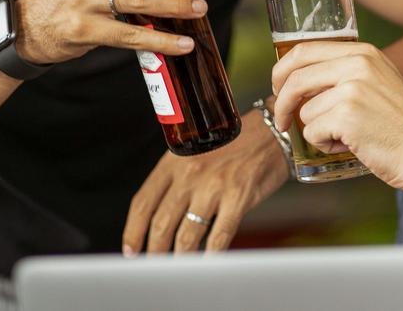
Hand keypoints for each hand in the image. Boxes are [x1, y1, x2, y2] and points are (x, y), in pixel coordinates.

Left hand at [122, 110, 288, 254]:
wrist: (271, 132)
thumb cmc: (233, 144)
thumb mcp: (195, 152)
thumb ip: (177, 179)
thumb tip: (161, 216)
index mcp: (174, 162)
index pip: (143, 202)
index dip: (133, 231)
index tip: (130, 250)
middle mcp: (190, 174)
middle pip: (161, 223)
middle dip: (154, 251)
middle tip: (153, 265)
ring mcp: (213, 187)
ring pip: (187, 235)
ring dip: (180, 258)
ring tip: (178, 269)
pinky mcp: (238, 198)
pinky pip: (219, 236)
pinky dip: (211, 255)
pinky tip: (207, 263)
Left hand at [272, 41, 402, 195]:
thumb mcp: (380, 82)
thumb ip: (347, 74)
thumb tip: (298, 81)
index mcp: (363, 52)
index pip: (304, 50)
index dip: (282, 70)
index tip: (278, 86)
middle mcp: (358, 64)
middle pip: (295, 77)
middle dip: (281, 100)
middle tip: (282, 119)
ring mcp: (352, 88)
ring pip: (304, 110)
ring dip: (317, 130)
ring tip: (347, 137)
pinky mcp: (347, 115)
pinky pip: (313, 132)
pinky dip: (326, 145)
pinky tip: (351, 146)